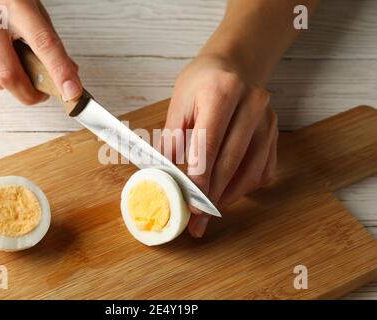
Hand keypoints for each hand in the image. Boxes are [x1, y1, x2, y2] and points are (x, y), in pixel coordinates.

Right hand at [0, 0, 81, 103]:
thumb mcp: (31, 7)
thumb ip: (49, 39)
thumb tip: (69, 73)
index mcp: (14, 4)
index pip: (43, 44)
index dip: (59, 71)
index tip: (72, 91)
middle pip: (9, 74)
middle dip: (30, 94)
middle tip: (43, 95)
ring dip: (13, 82)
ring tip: (16, 61)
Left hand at [165, 54, 277, 237]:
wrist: (234, 66)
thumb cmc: (202, 84)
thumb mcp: (179, 103)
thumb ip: (173, 139)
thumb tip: (166, 175)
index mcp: (222, 92)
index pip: (209, 143)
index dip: (199, 176)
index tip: (191, 201)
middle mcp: (252, 104)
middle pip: (231, 160)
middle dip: (212, 194)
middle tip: (198, 218)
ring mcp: (268, 120)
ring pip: (251, 169)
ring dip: (229, 196)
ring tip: (210, 211)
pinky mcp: (275, 132)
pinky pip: (263, 169)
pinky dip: (245, 186)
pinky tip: (229, 193)